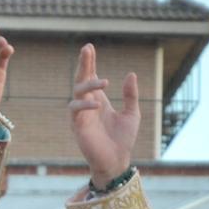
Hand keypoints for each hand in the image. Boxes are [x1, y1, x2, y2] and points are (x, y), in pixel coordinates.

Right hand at [68, 43, 138, 185]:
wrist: (117, 161)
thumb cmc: (123, 140)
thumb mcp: (132, 114)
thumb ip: (130, 95)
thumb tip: (131, 74)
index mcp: (99, 100)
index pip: (91, 76)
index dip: (90, 62)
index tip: (90, 47)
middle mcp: (88, 104)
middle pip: (81, 79)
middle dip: (83, 64)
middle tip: (87, 49)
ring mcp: (81, 114)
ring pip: (77, 92)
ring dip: (88, 84)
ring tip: (104, 82)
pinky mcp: (77, 126)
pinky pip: (76, 110)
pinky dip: (85, 105)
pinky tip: (97, 104)